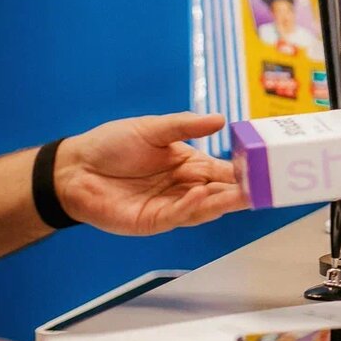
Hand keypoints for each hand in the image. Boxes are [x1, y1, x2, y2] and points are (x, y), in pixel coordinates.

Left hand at [54, 112, 247, 234]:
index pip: (226, 171)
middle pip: (222, 193)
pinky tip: (201, 194)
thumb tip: (221, 120)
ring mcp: (171, 207)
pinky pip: (178, 216)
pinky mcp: (153, 221)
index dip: (245, 171)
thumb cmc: (111, 145)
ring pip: (206, 208)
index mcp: (191, 165)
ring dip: (225, 202)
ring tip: (242, 194)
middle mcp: (186, 188)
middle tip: (266, 187)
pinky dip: (192, 207)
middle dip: (244, 191)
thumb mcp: (153, 129)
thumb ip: (186, 126)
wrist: (74, 167)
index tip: (266, 168)